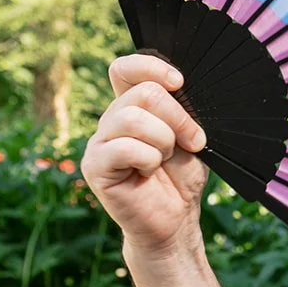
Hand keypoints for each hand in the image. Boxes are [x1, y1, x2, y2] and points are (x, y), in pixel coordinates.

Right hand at [81, 55, 209, 255]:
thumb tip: (179, 85)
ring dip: (164, 141)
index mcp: (132, 108)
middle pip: (143, 92)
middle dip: (180, 117)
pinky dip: (149, 160)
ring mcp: (100, 142)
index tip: (180, 82)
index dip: (151, 67)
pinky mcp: (95, 166)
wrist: (176, 220)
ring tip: (165, 160)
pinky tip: (148, 173)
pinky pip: (125, 148)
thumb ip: (181, 110)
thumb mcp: (189, 137)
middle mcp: (112, 120)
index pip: (125, 69)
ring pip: (134, 118)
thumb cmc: (182, 178)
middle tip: (192, 142)